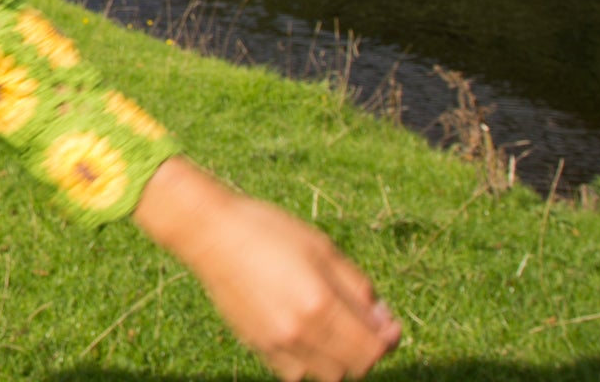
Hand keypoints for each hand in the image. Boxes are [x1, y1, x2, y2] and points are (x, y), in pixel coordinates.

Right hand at [133, 158, 401, 379]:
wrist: (210, 234)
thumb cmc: (268, 231)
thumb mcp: (322, 248)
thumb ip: (357, 286)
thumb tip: (382, 320)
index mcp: (320, 303)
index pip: (373, 348)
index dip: (388, 339)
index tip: (389, 324)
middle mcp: (299, 331)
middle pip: (355, 368)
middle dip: (367, 349)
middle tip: (365, 325)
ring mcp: (276, 343)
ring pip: (327, 376)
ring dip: (340, 360)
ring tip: (335, 330)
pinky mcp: (258, 346)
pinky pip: (297, 373)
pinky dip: (311, 363)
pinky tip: (307, 335)